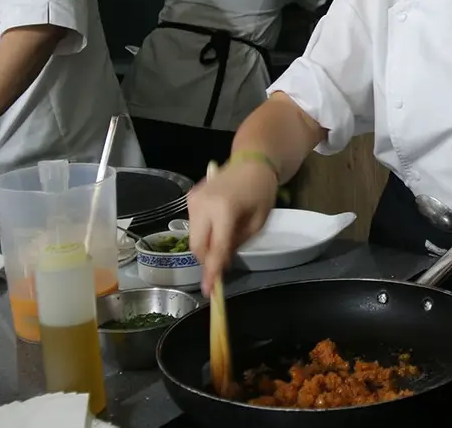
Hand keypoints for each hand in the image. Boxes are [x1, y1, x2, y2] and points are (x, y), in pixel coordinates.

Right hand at [188, 158, 277, 293]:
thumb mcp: (258, 222)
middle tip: (219, 268)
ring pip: (193, 236)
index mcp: (225, 209)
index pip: (216, 247)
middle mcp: (203, 204)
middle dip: (207, 260)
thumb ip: (238, 243)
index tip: (209, 290)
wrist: (251, 162)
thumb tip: (221, 262)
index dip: (212, 270)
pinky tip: (218, 226)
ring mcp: (193, 200)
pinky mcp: (190, 198)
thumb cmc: (261, 192)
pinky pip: (193, 224)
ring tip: (224, 240)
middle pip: (197, 245)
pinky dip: (204, 232)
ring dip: (206, 246)